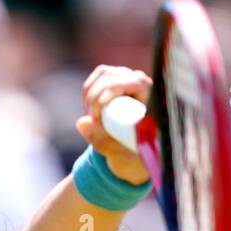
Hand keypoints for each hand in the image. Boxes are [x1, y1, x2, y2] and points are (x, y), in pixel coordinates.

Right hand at [76, 64, 152, 185]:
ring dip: (90, 96)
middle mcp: (140, 80)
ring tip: (92, 119)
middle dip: (94, 99)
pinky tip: (89, 108)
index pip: (128, 81)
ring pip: (102, 74)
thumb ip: (101, 142)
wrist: (135, 154)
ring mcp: (128, 77)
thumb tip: (81, 122)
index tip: (94, 116)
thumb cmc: (134, 155)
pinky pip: (98, 76)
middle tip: (92, 122)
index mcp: (150, 93)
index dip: (107, 92)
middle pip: (112, 77)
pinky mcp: (117, 78)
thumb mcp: (120, 153)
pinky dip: (88, 91)